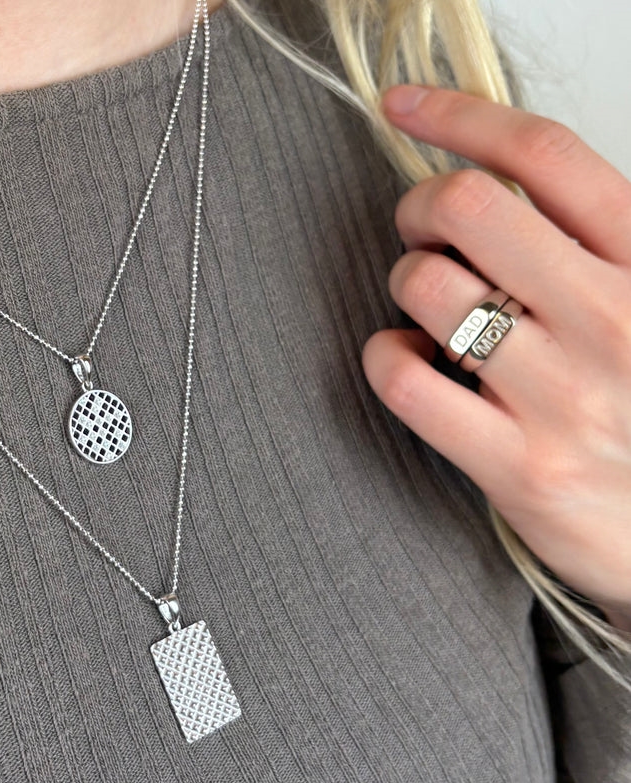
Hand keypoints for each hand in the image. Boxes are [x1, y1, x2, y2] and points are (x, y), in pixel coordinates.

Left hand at [362, 85, 630, 628]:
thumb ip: (586, 243)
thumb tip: (484, 179)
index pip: (545, 155)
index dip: (462, 116)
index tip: (406, 107)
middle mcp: (614, 318)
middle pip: (468, 207)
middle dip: (418, 207)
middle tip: (421, 235)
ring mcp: (565, 396)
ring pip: (426, 286)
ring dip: (406, 286)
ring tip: (430, 314)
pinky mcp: (517, 465)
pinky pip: (404, 379)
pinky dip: (385, 357)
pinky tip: (411, 362)